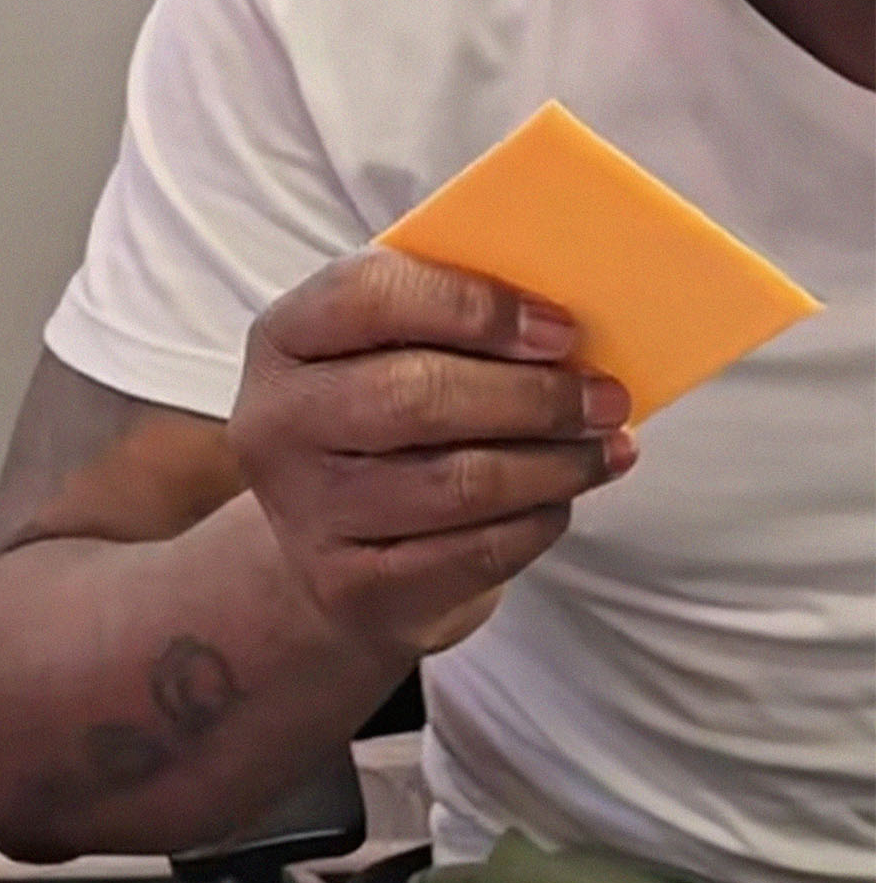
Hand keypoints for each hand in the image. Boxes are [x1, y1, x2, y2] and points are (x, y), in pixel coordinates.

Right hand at [227, 248, 636, 658]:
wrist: (329, 551)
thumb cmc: (380, 426)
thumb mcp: (384, 352)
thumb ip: (448, 316)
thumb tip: (567, 313)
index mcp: (283, 339)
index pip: (365, 296)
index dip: (471, 306)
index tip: (559, 329)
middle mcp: (276, 424)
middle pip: (416, 394)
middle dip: (533, 396)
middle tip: (606, 399)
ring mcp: (306, 512)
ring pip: (458, 482)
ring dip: (554, 464)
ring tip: (602, 449)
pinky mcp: (349, 586)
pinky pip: (472, 551)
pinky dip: (536, 522)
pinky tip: (559, 501)